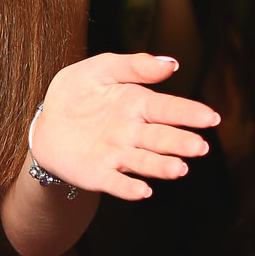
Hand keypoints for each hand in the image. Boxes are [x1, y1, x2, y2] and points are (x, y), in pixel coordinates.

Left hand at [31, 52, 219, 201]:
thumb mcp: (100, 69)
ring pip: (144, 162)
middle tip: (199, 147)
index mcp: (137, 104)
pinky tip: (143, 191)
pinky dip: (129, 188)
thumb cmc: (76, 93)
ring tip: (179, 168)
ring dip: (161, 166)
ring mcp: (117, 155)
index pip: (168, 109)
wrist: (44, 123)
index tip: (210, 117)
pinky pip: (116, 183)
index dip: (189, 113)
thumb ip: (134, 65)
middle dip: (180, 142)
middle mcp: (133, 132)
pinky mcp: (99, 175)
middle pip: (160, 138)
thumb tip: (172, 64)